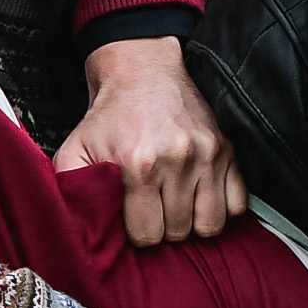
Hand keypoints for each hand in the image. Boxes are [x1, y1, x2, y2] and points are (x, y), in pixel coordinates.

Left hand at [58, 39, 238, 244]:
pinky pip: (237, 204)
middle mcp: (177, 161)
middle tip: (153, 212)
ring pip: (210, 225)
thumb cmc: (109, 117)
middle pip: (177, 232)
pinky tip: (199, 198)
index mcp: (138, 165)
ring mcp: (206, 155)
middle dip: (163, 229)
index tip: (132, 220)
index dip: (137, 234)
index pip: (146, 235)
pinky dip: (221, 208)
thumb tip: (82, 227)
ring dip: (192, 223)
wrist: (142, 72)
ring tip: (176, 209)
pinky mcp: (226, 150)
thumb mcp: (75, 148)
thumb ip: (70, 188)